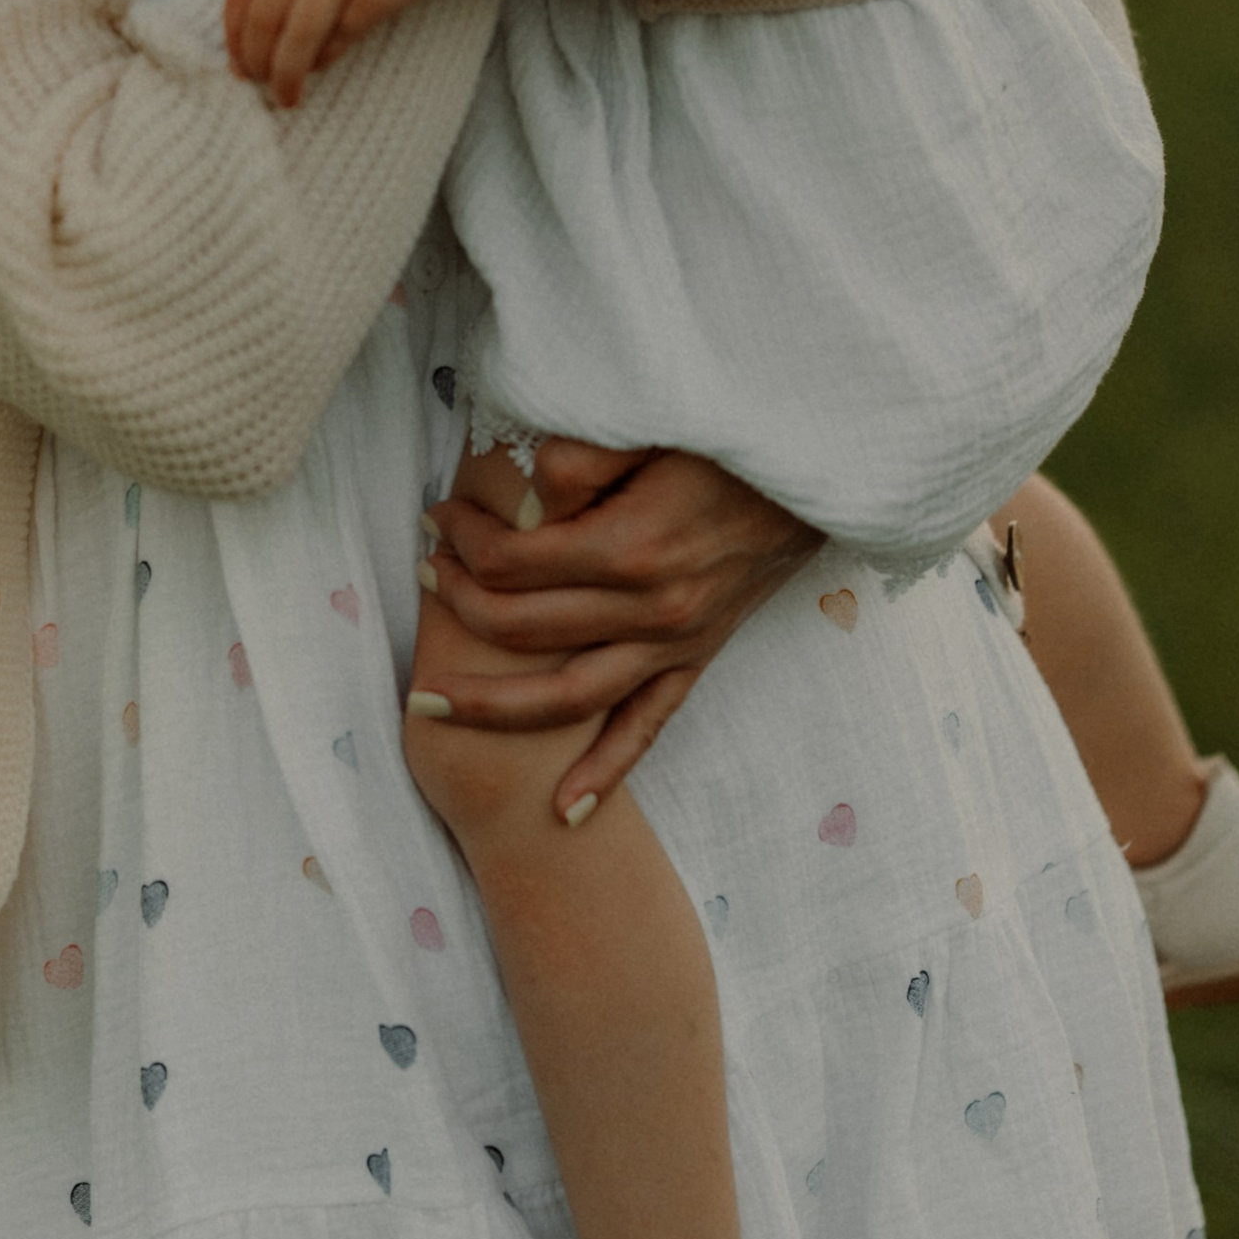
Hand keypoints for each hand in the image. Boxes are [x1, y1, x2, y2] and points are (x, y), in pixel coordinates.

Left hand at [224, 0, 450, 106]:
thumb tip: (258, 19)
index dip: (233, 30)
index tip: (235, 59)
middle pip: (265, 15)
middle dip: (255, 59)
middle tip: (257, 83)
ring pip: (299, 34)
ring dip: (286, 72)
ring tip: (286, 95)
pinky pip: (343, 36)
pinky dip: (326, 58)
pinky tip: (322, 66)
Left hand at [420, 439, 818, 818]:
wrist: (814, 471)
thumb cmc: (726, 438)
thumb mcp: (651, 427)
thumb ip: (580, 460)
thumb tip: (523, 497)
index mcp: (632, 545)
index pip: (512, 562)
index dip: (464, 541)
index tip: (442, 518)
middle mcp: (651, 607)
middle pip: (523, 627)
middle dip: (459, 602)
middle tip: (423, 572)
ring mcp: (676, 642)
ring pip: (567, 698)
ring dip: (492, 705)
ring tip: (426, 703)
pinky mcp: (698, 658)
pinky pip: (646, 727)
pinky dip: (604, 771)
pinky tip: (562, 810)